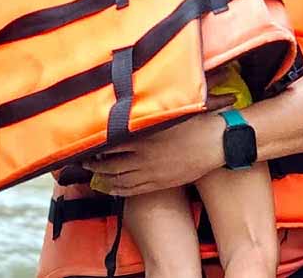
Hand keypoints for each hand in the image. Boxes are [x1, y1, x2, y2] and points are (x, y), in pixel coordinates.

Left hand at [82, 112, 224, 195]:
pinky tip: (112, 188)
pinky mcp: (161, 183)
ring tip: (94, 177)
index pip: (111, 144)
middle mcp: (145, 157)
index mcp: (145, 138)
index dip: (96, 146)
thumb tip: (131, 111)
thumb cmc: (196, 123)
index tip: (88, 144)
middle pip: (111, 165)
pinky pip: (134, 190)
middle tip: (85, 163)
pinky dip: (119, 190)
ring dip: (104, 179)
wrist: (217, 143)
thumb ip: (149, 115)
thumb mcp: (169, 114)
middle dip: (94, 166)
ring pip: (120, 180)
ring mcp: (152, 173)